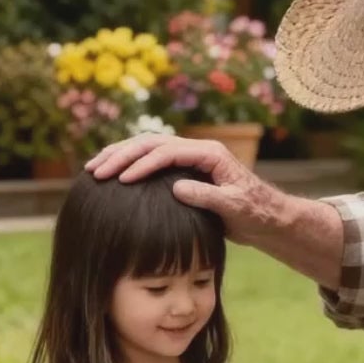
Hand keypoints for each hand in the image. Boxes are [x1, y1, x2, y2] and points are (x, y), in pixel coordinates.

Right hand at [84, 134, 280, 244]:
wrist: (268, 219)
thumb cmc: (256, 213)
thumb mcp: (233, 207)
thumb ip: (207, 197)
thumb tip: (176, 188)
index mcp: (210, 154)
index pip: (167, 152)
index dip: (142, 164)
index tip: (121, 179)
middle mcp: (198, 150)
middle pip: (151, 143)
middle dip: (121, 155)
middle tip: (96, 170)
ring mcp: (191, 159)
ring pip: (148, 148)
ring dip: (120, 156)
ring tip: (94, 168)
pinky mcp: (186, 171)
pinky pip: (153, 162)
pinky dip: (131, 165)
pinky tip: (113, 174)